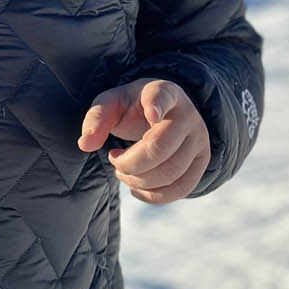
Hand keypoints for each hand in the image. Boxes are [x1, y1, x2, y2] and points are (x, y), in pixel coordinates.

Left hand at [77, 78, 209, 204]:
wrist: (164, 113)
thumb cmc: (133, 107)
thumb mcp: (112, 103)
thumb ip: (97, 119)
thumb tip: (85, 144)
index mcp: (164, 91)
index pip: (162, 96)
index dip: (157, 105)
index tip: (151, 114)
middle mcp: (187, 114)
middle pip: (159, 148)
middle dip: (129, 163)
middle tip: (114, 158)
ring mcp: (199, 139)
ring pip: (171, 173)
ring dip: (138, 181)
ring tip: (123, 171)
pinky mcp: (202, 161)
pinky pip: (182, 189)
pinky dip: (155, 196)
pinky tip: (136, 188)